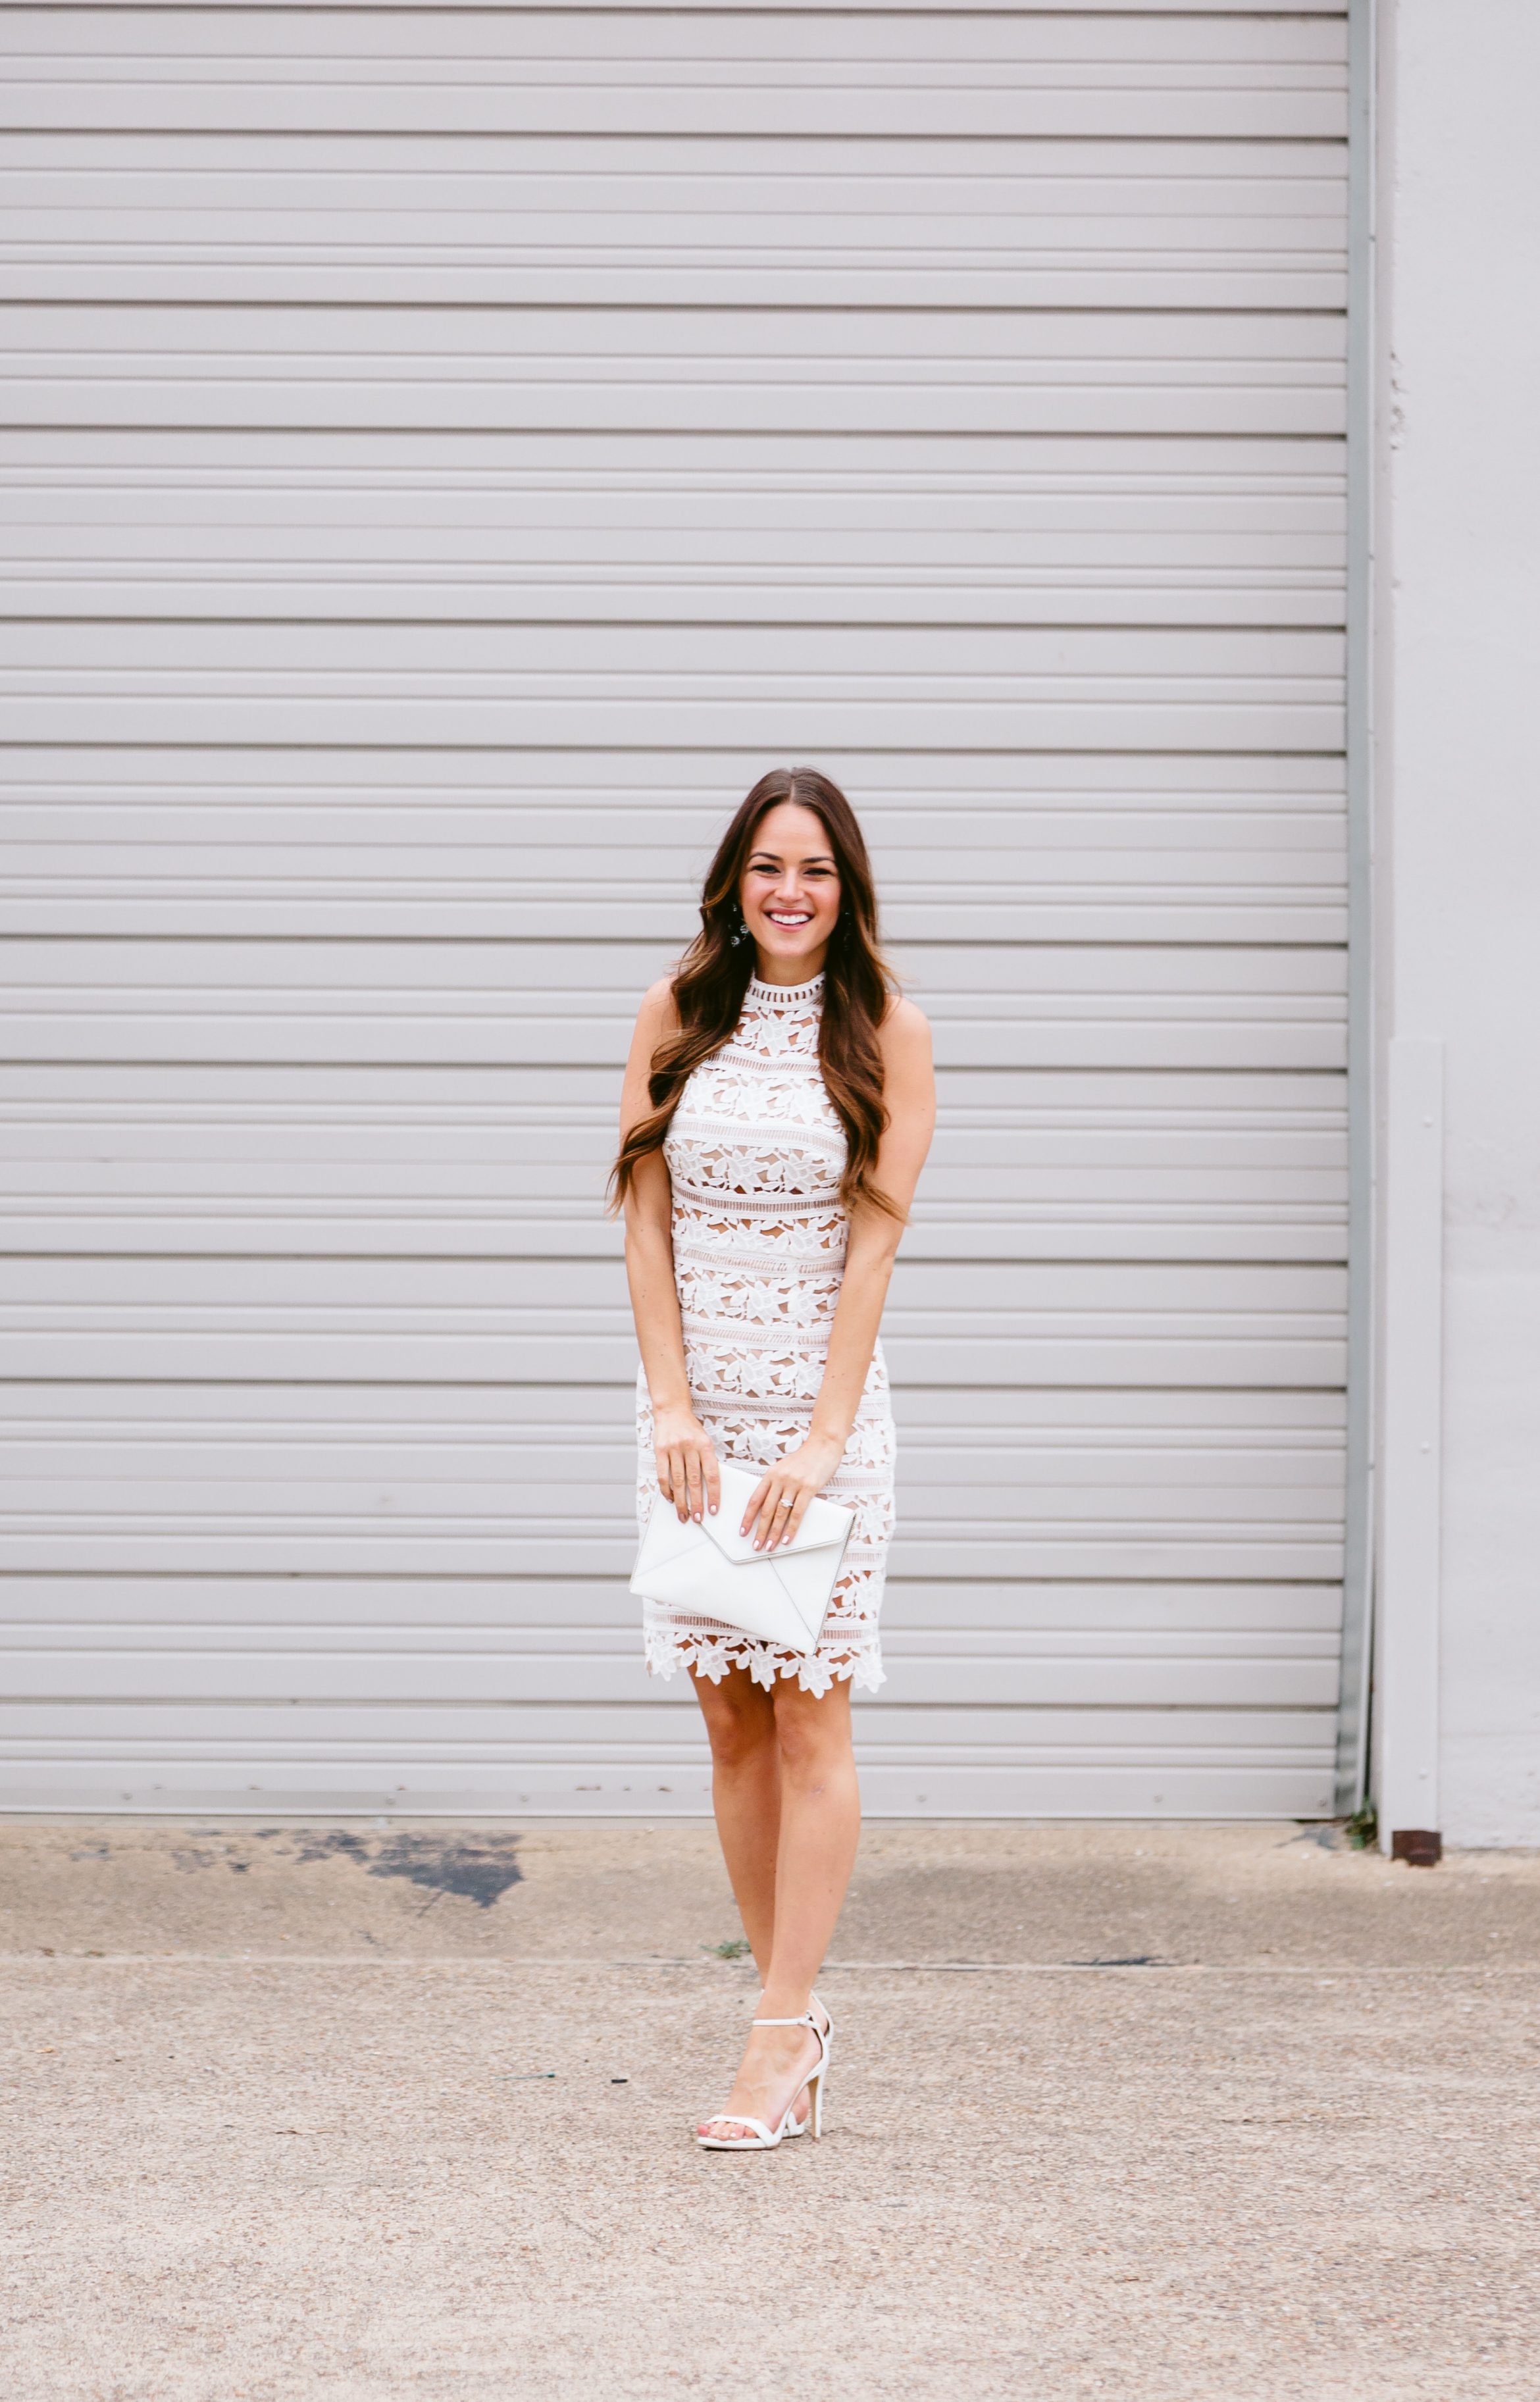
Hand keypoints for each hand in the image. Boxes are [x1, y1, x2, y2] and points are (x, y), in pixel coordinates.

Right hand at [652, 1405, 719, 1524]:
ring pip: (678, 1481)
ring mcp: (674, 1448)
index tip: (714, 1509)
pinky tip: (670, 1498)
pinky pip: (663, 1475)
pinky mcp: (660, 1450)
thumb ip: (707, 1461)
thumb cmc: (691, 1430)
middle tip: (698, 1518)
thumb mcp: (705, 1441)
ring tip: (684, 1514)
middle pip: (694, 1481)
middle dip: (696, 1503)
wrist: (672, 1411)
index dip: (713, 1494)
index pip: (712, 1475)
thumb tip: (709, 1489)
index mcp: (705, 1445)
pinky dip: (667, 1489)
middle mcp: (690, 1447)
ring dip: (681, 1501)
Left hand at [742, 1432, 845, 1551]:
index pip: (755, 1500)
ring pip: (780, 1513)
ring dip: (774, 1533)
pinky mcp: (809, 1488)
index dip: (748, 1518)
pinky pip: (798, 1512)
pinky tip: (787, 1539)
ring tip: (770, 1546)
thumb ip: (777, 1485)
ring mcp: (794, 1483)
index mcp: (770, 1474)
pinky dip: (791, 1528)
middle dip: (760, 1531)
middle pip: (766, 1510)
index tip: (743, 1532)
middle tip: (756, 1546)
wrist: (824, 1445)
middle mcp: (780, 1478)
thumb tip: (770, 1509)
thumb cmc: (805, 1459)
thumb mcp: (784, 1469)